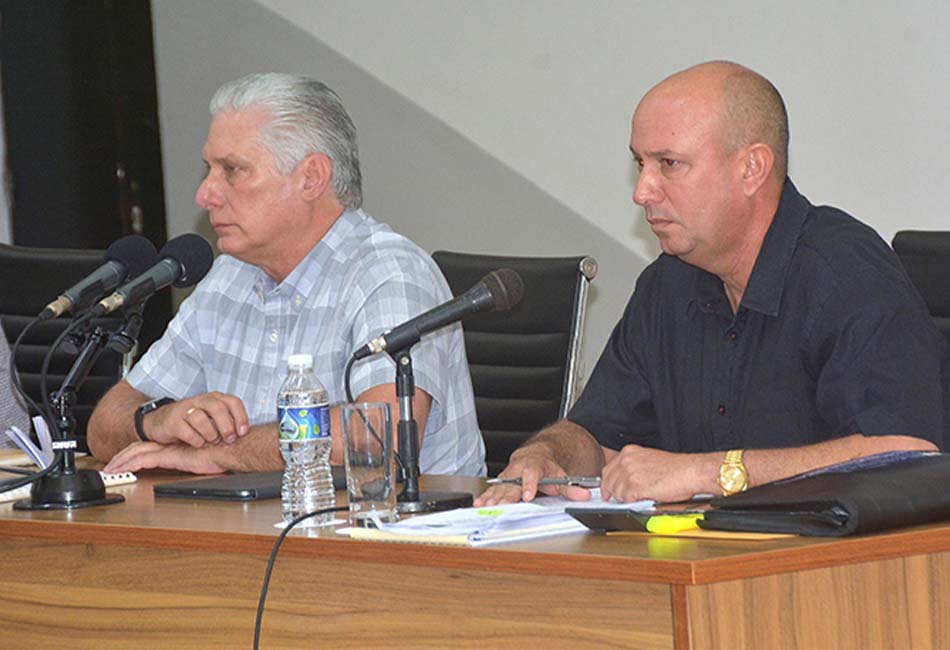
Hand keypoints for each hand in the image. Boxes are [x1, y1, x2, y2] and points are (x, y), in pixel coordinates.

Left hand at [103, 440, 226, 474]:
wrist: (230, 449)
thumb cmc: (225, 454)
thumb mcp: (209, 460)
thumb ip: (201, 463)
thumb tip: (201, 472)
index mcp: (177, 447)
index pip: (151, 447)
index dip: (137, 452)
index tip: (125, 460)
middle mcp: (170, 446)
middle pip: (139, 447)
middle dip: (123, 456)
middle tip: (110, 465)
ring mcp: (168, 450)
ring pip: (136, 452)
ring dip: (120, 461)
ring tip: (108, 471)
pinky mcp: (169, 456)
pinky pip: (141, 460)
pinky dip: (127, 465)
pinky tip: (118, 471)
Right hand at [144, 392, 248, 447]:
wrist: (161, 421)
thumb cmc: (192, 421)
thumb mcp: (212, 417)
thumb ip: (227, 421)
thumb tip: (246, 433)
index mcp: (213, 398)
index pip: (233, 402)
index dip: (241, 417)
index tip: (243, 432)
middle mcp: (200, 400)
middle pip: (218, 408)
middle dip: (226, 426)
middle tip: (229, 439)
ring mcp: (185, 409)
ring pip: (201, 418)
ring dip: (210, 434)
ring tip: (211, 441)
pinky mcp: (173, 421)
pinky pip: (187, 431)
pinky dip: (196, 441)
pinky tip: (198, 444)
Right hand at [474, 447, 592, 505]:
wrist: (536, 454)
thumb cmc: (546, 466)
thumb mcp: (561, 475)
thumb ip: (571, 488)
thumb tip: (584, 495)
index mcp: (533, 465)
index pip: (531, 474)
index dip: (529, 485)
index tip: (527, 496)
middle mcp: (518, 469)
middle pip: (512, 482)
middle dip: (506, 495)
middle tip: (501, 505)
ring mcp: (508, 475)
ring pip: (500, 486)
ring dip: (493, 497)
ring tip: (487, 506)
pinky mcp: (501, 481)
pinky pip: (492, 489)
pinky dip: (485, 497)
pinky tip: (479, 504)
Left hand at [600, 443, 708, 501]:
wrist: (690, 472)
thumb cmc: (676, 469)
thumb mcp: (648, 461)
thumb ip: (632, 468)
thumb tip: (623, 482)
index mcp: (629, 452)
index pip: (608, 470)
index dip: (608, 484)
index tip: (607, 492)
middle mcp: (626, 459)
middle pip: (609, 482)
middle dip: (615, 493)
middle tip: (625, 499)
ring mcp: (629, 471)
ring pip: (617, 493)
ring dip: (627, 499)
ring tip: (642, 496)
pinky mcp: (635, 484)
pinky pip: (626, 500)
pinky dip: (634, 503)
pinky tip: (646, 497)